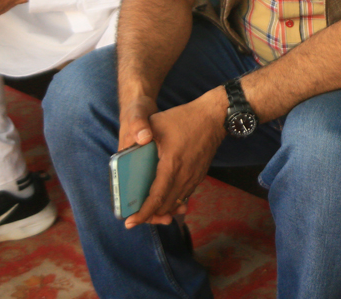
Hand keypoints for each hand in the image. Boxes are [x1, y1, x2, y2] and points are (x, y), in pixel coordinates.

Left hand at [125, 88, 227, 227]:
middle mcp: (184, 176)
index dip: (143, 213)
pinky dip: (174, 201)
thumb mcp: (157, 123)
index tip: (130, 222)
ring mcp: (194, 177)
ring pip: (177, 203)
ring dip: (163, 210)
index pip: (156, 198)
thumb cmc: (185, 118)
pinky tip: (167, 200)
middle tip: (136, 216)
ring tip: (150, 212)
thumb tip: (126, 148)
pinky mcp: (200, 175)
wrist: (215, 117)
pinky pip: (185, 195)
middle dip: (150, 215)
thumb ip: (141, 137)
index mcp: (171, 165)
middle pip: (166, 206)